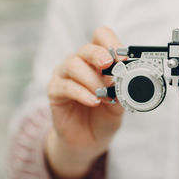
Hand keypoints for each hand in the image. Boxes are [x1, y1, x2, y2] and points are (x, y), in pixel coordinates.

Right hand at [46, 27, 123, 178]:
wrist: (89, 140)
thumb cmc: (105, 116)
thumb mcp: (120, 103)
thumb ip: (122, 89)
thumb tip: (124, 76)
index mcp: (99, 61)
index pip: (102, 38)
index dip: (112, 43)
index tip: (123, 57)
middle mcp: (81, 63)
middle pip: (87, 48)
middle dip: (99, 55)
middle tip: (109, 65)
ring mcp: (66, 75)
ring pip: (73, 64)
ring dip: (91, 78)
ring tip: (103, 94)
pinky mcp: (55, 91)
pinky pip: (66, 86)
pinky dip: (82, 93)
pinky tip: (93, 101)